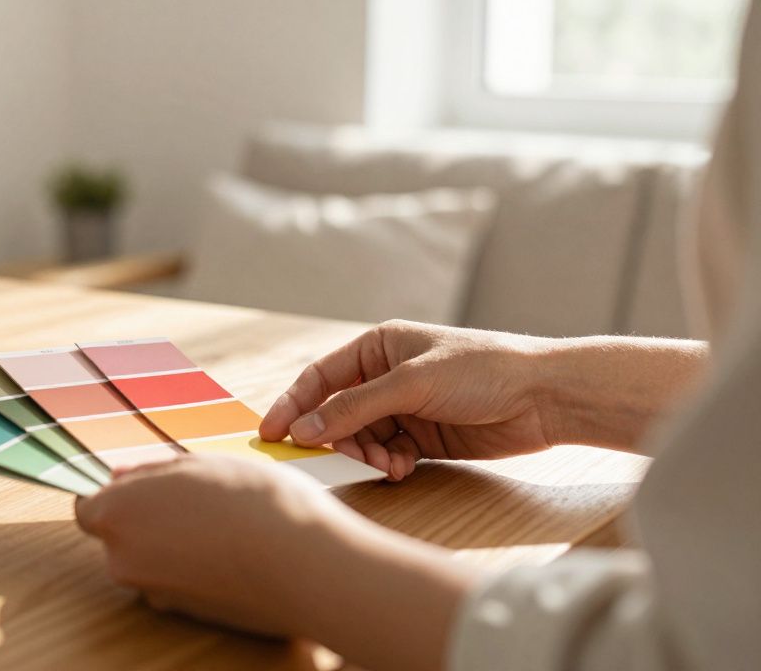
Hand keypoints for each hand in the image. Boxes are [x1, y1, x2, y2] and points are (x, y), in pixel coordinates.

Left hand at [75, 454, 367, 638]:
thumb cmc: (250, 501)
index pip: (88, 507)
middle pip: (120, 536)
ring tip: (222, 522)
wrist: (303, 562)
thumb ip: (147, 472)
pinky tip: (232, 551)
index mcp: (115, 515)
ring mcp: (155, 593)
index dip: (115, 494)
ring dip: (174, 543)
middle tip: (195, 497)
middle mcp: (123, 560)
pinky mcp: (186, 615)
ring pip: (152, 560)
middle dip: (147, 518)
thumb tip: (120, 478)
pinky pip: (179, 583)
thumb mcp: (195, 464)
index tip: (145, 484)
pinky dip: (195, 568)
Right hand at [260, 320, 552, 480]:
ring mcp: (404, 408)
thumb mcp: (412, 383)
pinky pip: (386, 454)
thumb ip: (355, 408)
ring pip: (360, 438)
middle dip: (335, 437)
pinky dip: (386, 465)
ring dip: (363, 455)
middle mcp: (385, 375)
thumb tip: (305, 429)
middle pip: (336, 413)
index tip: (270, 434)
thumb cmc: (482, 370)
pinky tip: (400, 469)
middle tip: (337, 459)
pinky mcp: (422, 438)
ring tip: (383, 465)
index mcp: (378, 346)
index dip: (293, 404)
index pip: (320, 377)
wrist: (545, 398)